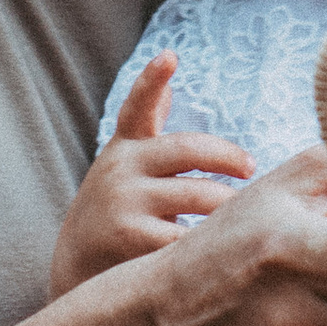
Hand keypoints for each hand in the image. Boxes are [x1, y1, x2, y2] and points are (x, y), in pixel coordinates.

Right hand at [49, 52, 254, 297]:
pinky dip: (212, 241)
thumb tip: (168, 67)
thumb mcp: (125, 162)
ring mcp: (125, 202)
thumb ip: (148, 122)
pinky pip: (188, 236)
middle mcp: (121, 168)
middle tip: (252, 168)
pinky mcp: (132, 239)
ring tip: (251, 215)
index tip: (169, 57)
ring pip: (199, 195)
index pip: (138, 106)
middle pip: (188, 149)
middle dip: (228, 157)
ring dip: (230, 205)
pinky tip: (228, 249)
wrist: (74, 269)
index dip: (152, 80)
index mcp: (125, 147)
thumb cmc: (114, 208)